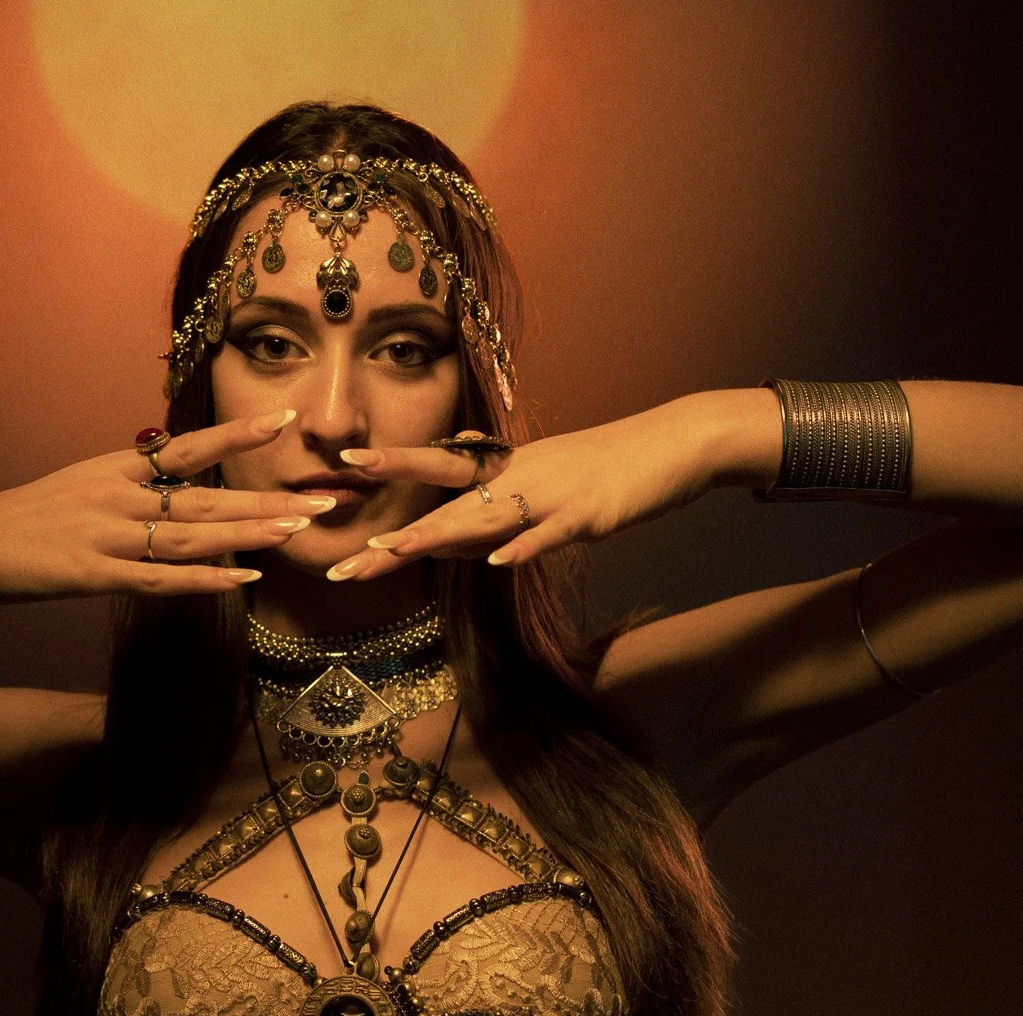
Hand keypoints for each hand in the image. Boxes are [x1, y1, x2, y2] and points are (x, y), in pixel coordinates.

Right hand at [0, 409, 332, 604]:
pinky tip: (245, 581)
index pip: (190, 446)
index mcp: (117, 469)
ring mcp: (108, 535)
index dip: (240, 434)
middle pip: (209, 498)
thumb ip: (130, 487)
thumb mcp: (80, 486)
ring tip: (301, 532)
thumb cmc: (24, 520)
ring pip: (195, 536)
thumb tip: (175, 484)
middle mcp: (119, 496)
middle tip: (326, 500)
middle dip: (270, 501)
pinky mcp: (94, 575)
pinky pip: (162, 580)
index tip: (287, 420)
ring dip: (252, 536)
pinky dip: (207, 582)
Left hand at [324, 400, 716, 579]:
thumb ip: (505, 503)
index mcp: (511, 469)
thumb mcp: (551, 483)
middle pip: (448, 510)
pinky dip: (523, 548)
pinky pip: (550, 533)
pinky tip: (494, 563)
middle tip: (345, 566)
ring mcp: (555, 494)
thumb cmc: (614, 468)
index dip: (393, 465)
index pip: (441, 467)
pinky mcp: (592, 512)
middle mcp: (522, 477)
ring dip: (439, 538)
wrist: (678, 443)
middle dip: (396, 542)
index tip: (344, 467)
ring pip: (486, 518)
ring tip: (392, 555)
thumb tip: (462, 536)